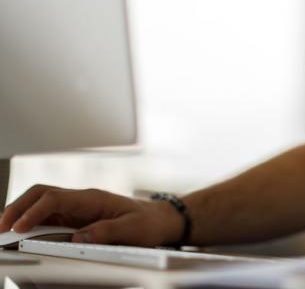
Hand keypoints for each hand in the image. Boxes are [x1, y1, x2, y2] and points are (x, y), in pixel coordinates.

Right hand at [0, 185, 184, 246]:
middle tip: (1, 227)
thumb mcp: (133, 230)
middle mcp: (82, 200)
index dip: (34, 212)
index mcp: (93, 198)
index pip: (56, 198)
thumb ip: (107, 232)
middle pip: (41, 194)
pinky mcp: (76, 217)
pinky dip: (31, 221)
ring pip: (40, 202)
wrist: (161, 219)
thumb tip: (80, 238)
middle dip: (17, 207)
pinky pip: (48, 215)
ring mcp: (77, 208)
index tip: (19, 227)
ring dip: (20, 213)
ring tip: (4, 231)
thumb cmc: (148, 222)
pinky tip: (21, 232)